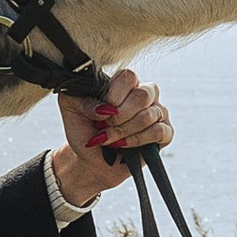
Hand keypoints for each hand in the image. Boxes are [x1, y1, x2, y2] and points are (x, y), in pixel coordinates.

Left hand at [51, 67, 170, 207]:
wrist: (90, 160)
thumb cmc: (83, 130)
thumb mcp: (71, 109)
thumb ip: (83, 100)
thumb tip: (105, 108)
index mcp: (124, 83)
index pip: (129, 76)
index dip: (114, 95)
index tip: (100, 112)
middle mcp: (144, 94)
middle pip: (143, 95)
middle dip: (120, 116)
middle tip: (105, 126)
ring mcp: (157, 112)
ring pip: (149, 115)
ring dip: (124, 131)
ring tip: (109, 140)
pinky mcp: (165, 133)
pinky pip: (158, 132)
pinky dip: (137, 140)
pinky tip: (122, 145)